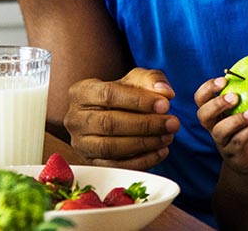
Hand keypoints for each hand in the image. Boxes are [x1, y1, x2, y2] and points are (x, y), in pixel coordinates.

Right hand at [64, 68, 179, 169]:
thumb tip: (165, 92)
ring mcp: (80, 143)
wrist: (108, 116)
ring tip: (168, 137)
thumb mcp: (135, 80)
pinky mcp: (91, 163)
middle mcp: (75, 119)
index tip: (166, 104)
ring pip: (111, 147)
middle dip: (145, 124)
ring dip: (144, 144)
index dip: (139, 100)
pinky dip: (141, 161)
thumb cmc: (123, 95)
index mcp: (81, 92)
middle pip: (109, 123)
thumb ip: (151, 80)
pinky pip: (116, 166)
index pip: (109, 94)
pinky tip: (161, 152)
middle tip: (172, 123)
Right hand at [194, 76, 247, 178]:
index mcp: (215, 114)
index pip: (201, 99)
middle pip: (203, 115)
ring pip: (220, 130)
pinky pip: (239, 142)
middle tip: (234, 96)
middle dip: (216, 104)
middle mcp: (214, 128)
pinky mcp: (234, 154)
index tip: (223, 80)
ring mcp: (222, 142)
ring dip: (236, 120)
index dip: (207, 88)